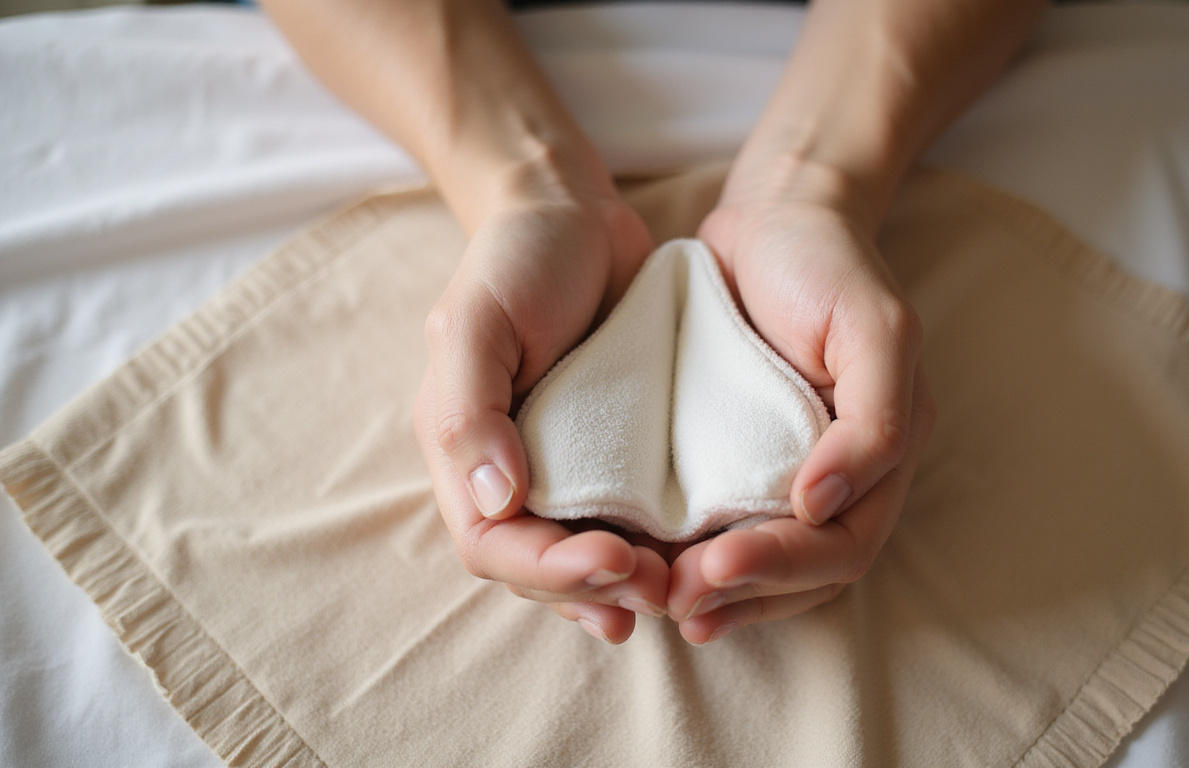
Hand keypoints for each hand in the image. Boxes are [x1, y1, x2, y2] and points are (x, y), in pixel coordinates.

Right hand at [414, 177, 670, 643]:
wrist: (573, 214)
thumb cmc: (516, 260)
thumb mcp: (477, 321)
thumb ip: (469, 410)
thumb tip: (497, 499)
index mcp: (466, 451)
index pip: (492, 544)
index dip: (547, 568)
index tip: (612, 559)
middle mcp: (512, 473)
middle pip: (537, 567)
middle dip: (591, 589)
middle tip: (657, 587)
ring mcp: (566, 467)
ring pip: (580, 559)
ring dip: (621, 589)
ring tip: (674, 594)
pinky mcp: (618, 455)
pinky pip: (625, 523)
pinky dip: (647, 556)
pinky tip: (683, 571)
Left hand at [667, 185, 936, 644]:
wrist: (774, 216)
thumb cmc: (828, 266)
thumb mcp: (874, 329)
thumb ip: (874, 421)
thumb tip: (824, 503)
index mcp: (878, 458)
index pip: (842, 546)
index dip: (784, 567)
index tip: (718, 565)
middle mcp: (836, 480)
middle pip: (802, 573)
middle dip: (745, 593)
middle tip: (680, 599)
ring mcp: (782, 473)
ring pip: (763, 567)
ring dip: (719, 596)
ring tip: (664, 606)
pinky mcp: (729, 459)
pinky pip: (718, 526)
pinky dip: (691, 557)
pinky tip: (651, 570)